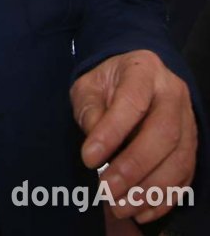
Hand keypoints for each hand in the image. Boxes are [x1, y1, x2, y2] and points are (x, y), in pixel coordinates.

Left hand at [70, 50, 196, 223]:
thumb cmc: (108, 84)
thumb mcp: (89, 86)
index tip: (89, 159)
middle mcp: (173, 92)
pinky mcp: (192, 145)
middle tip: (106, 189)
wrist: (135, 80)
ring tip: (120, 205)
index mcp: (143, 70)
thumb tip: (95, 144)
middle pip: (163, 133)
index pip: (132, 101)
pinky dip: (164, 199)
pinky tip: (140, 211)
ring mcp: (187, 119)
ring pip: (179, 159)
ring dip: (149, 190)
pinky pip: (185, 176)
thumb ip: (89, 110)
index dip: (112, 132)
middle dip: (133, 167)